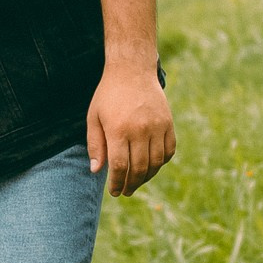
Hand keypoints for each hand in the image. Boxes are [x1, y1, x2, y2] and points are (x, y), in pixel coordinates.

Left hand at [87, 60, 174, 197]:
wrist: (132, 70)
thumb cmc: (108, 95)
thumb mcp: (94, 117)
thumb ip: (95, 145)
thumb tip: (96, 171)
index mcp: (118, 130)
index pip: (119, 166)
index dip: (117, 183)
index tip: (114, 192)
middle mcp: (140, 130)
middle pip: (139, 168)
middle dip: (131, 185)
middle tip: (125, 192)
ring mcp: (157, 126)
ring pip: (156, 163)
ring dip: (147, 177)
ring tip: (137, 182)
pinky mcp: (168, 123)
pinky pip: (169, 151)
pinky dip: (162, 162)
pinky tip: (152, 166)